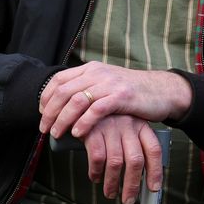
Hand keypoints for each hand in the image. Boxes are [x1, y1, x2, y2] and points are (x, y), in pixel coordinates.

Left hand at [38, 62, 190, 140]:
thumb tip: (63, 106)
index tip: (41, 114)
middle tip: (44, 129)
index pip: (59, 80)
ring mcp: (110, 84)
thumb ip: (88, 89)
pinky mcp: (121, 96)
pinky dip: (83, 122)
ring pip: (76, 101)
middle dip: (49, 112)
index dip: (45, 98)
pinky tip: (77, 133)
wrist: (162, 91)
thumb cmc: (133, 93)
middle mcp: (98, 73)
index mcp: (92, 69)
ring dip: (62, 119)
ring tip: (57, 134)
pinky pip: (96, 109)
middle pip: (63, 91)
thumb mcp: (107, 84)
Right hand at [82, 114, 163, 203]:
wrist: (85, 98)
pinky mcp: (93, 130)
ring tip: (110, 192)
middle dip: (132, 184)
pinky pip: (98, 158)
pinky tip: (96, 177)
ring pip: (116, 163)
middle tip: (129, 198)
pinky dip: (96, 172)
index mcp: (141, 125)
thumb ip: (134, 145)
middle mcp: (128, 125)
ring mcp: (111, 127)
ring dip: (113, 183)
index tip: (153, 188)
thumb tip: (142, 175)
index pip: (154, 149)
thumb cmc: (108, 117)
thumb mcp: (127, 125)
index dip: (155, 171)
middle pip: (135, 160)